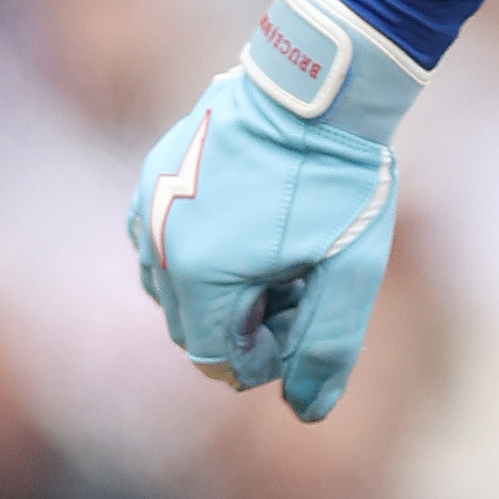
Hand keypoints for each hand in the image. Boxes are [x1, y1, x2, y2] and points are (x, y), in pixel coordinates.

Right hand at [127, 0, 429, 420]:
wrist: (320, 86)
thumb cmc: (340, 178)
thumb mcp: (351, 269)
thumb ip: (327, 346)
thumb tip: (307, 412)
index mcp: (199, 275)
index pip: (215, 360)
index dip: (265, 357)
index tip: (305, 317)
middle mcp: (156, 245)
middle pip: (191, 327)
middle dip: (246, 323)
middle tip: (303, 283)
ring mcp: (146, 207)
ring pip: (174, 287)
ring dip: (223, 288)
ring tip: (284, 251)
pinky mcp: (151, 179)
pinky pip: (164, 243)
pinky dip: (204, 251)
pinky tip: (257, 224)